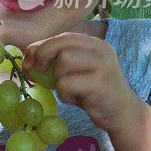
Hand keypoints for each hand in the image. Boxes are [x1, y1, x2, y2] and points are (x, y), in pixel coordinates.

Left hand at [23, 32, 138, 132]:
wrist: (122, 113)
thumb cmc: (92, 91)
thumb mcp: (75, 71)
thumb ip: (57, 60)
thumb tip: (27, 56)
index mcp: (93, 43)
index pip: (61, 37)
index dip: (40, 47)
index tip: (29, 63)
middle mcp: (100, 49)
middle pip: (61, 42)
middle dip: (42, 55)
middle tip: (38, 72)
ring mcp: (103, 65)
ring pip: (64, 61)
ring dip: (56, 78)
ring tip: (66, 89)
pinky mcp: (101, 83)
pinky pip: (67, 83)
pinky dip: (63, 93)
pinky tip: (72, 99)